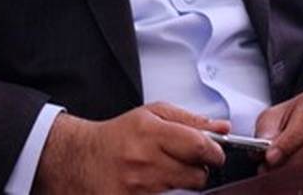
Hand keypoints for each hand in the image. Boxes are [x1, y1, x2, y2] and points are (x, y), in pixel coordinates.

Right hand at [33, 102, 229, 193]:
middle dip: (198, 170)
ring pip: (183, 192)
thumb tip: (223, 128)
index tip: (215, 154)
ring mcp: (137, 187)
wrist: (80, 160)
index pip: (199, 146)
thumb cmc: (118, 136)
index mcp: (150, 132)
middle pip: (196, 175)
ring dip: (182, 184)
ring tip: (166, 174)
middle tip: (186, 164)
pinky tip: (156, 187)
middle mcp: (143, 160)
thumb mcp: (152, 115)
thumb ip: (190, 120)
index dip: (215, 152)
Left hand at [254, 87, 302, 169]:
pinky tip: (301, 178)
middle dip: (292, 161)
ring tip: (284, 172)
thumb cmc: (296, 119)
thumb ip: (267, 130)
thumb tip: (265, 150)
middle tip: (273, 169)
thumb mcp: (275, 117)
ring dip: (301, 172)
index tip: (271, 156)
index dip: (288, 141)